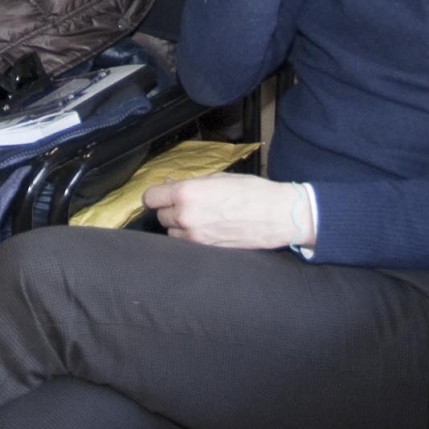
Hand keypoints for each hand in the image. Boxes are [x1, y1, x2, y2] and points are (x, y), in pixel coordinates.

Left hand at [142, 174, 315, 250]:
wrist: (277, 215)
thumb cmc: (252, 192)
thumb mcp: (219, 177)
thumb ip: (192, 183)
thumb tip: (172, 185)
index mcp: (187, 193)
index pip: (151, 197)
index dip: (156, 195)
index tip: (162, 194)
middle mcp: (186, 217)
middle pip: (161, 216)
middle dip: (170, 210)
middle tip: (187, 204)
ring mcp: (195, 237)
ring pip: (172, 233)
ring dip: (179, 226)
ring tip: (200, 218)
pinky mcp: (205, 251)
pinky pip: (187, 245)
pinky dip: (191, 238)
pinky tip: (208, 229)